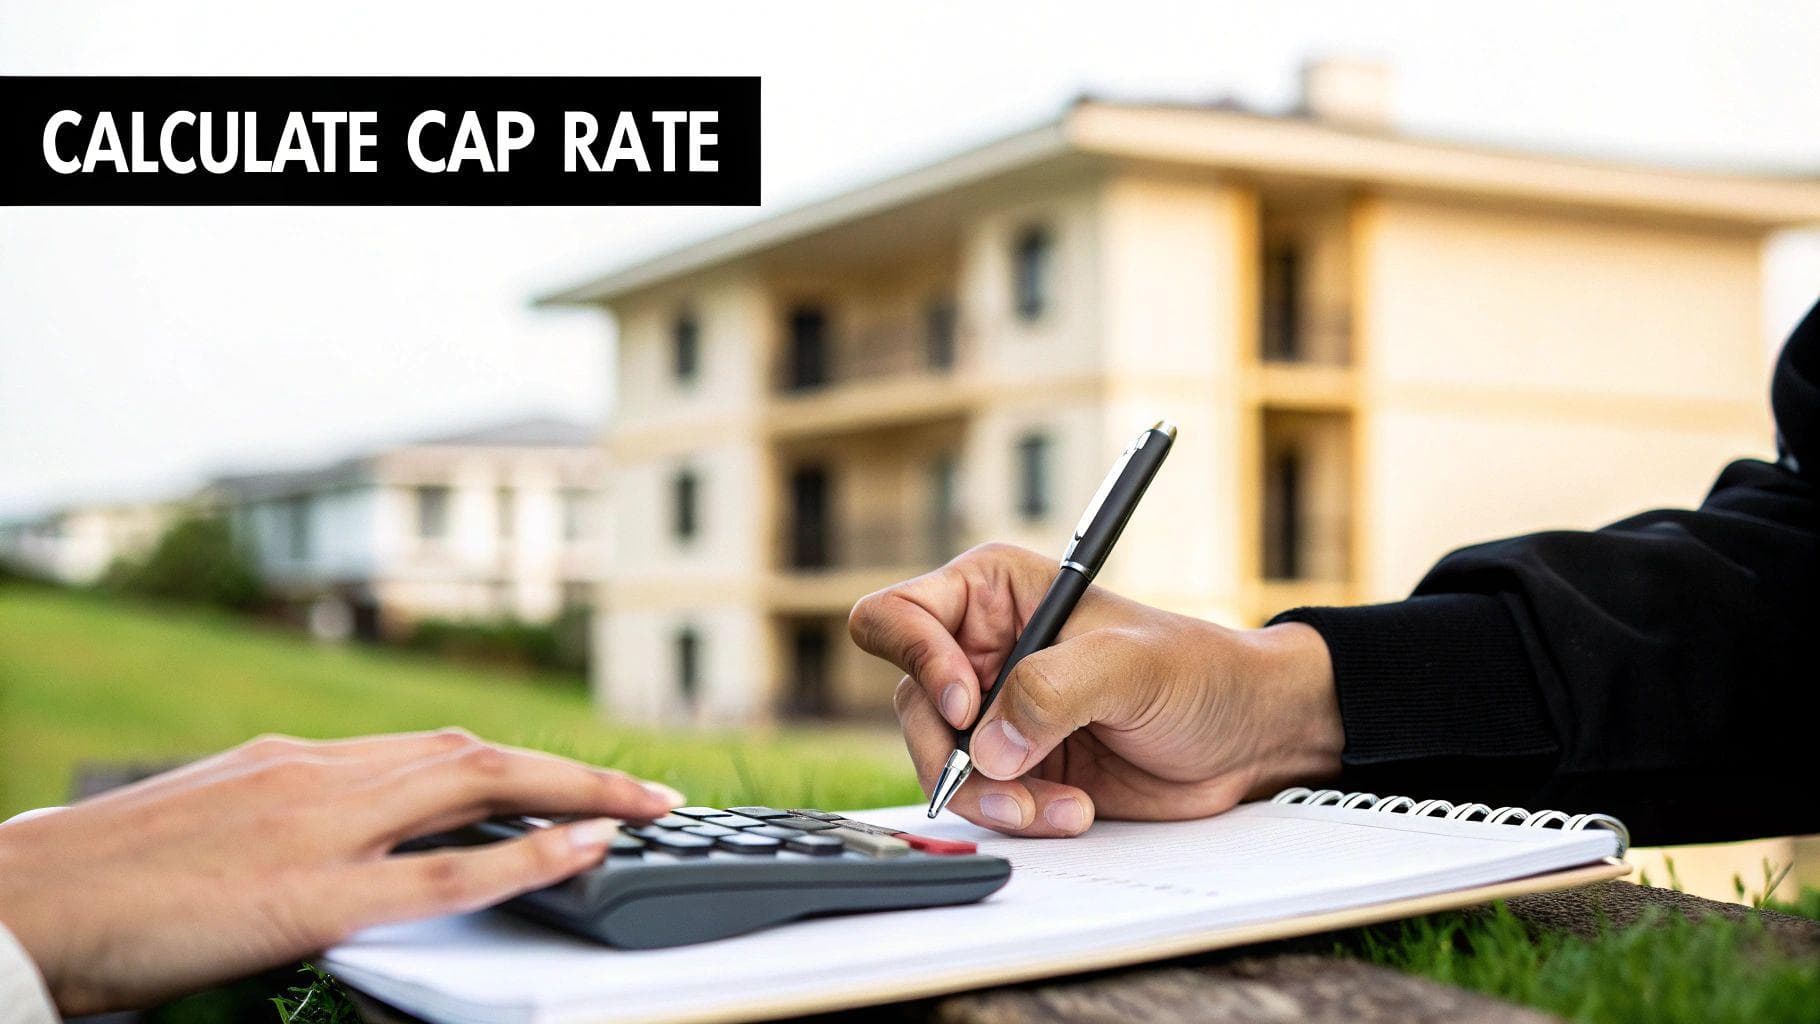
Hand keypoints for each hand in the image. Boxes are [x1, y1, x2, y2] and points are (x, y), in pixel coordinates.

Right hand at [0, 730, 684, 1014]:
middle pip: (479, 756)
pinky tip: (581, 852)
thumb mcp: (222, 826)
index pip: (442, 751)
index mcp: (299, 764)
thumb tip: (374, 845)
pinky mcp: (300, 897)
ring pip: (476, 789)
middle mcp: (319, 777)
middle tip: (653, 793)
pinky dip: (518, 860)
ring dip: (575, 795)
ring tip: (647, 811)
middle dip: (575, 773)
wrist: (14, 906)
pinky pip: (434, 875)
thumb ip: (303, 824)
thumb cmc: (107, 882)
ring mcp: (314, 830)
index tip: (583, 782)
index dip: (526, 764)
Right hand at [850, 543, 1342, 837]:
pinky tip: (1070, 811)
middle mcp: (981, 650)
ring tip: (1057, 806)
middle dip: (952, 752)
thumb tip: (987, 745)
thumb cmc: (1200, 671)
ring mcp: (994, 713)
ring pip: (938, 760)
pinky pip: (978, 799)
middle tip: (1009, 778)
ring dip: (988, 795)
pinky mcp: (1013, 767)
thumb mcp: (1131, 665)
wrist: (1244, 738)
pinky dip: (1014, 815)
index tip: (967, 705)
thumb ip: (1053, 689)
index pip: (900, 615)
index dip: (918, 660)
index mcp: (994, 593)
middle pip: (912, 702)